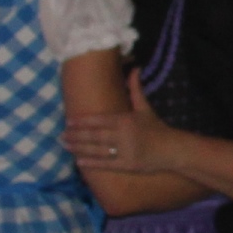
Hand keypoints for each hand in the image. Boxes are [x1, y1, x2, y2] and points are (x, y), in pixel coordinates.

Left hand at [67, 77, 184, 179]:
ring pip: (97, 150)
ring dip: (79, 148)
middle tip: (60, 136)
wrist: (172, 150)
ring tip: (65, 146)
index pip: (99, 120)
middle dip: (75, 136)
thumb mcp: (145, 107)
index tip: (68, 122)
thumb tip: (135, 67)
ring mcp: (125, 152)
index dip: (82, 122)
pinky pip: (105, 164)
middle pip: (94, 136)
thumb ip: (135, 89)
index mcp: (126, 120)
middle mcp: (123, 136)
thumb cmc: (156, 128)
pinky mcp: (127, 165)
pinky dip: (91, 163)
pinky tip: (78, 161)